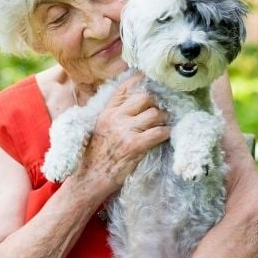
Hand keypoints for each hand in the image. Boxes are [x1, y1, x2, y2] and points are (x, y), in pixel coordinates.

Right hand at [72, 73, 170, 195]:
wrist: (90, 178)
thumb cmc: (97, 155)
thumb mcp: (101, 128)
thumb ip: (116, 114)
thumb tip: (137, 104)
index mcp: (107, 111)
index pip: (126, 87)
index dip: (141, 80)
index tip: (153, 79)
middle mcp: (115, 117)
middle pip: (144, 97)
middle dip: (157, 102)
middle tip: (163, 109)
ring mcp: (125, 131)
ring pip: (154, 114)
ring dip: (164, 118)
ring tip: (165, 123)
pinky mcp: (134, 145)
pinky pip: (158, 132)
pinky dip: (167, 133)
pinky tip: (168, 134)